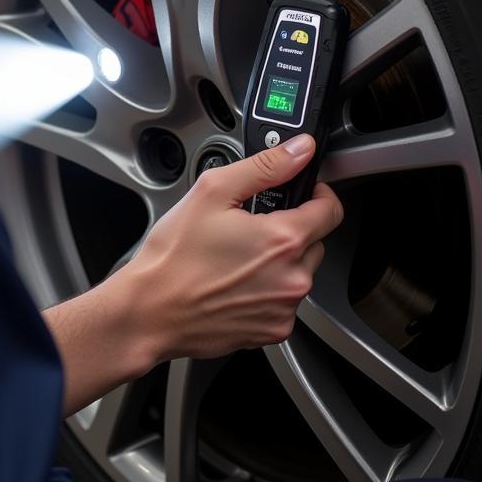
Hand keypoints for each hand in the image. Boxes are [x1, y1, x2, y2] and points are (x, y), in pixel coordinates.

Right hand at [120, 134, 342, 361]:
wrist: (150, 312)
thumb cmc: (174, 258)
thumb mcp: (212, 192)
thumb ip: (265, 166)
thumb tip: (299, 151)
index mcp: (283, 240)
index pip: (331, 210)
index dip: (317, 194)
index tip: (301, 192)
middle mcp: (292, 278)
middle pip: (315, 241)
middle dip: (291, 228)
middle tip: (250, 226)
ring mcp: (284, 309)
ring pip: (300, 272)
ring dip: (280, 261)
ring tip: (237, 256)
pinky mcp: (273, 330)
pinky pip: (284, 301)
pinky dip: (268, 290)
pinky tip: (235, 282)